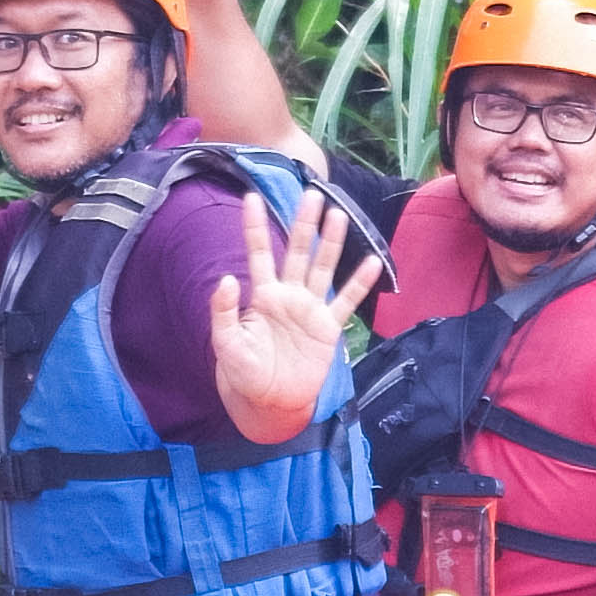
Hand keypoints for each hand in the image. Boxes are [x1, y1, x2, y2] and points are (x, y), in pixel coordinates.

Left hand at [204, 184, 383, 441]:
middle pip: (297, 251)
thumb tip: (226, 279)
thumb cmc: (244, 373)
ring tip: (338, 214)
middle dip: (303, 223)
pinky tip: (371, 262)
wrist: (270, 402)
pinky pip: (346, 301)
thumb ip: (224, 312)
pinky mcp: (327, 328)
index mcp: (262, 295)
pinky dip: (359, 283)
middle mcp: (288, 295)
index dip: (254, 226)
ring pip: (323, 268)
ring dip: (331, 242)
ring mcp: (310, 309)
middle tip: (311, 193)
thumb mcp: (226, 344)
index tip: (250, 197)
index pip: (259, 253)